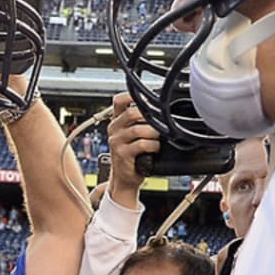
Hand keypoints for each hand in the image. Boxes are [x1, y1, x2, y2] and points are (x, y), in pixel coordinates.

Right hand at [106, 92, 159, 209]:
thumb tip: (161, 109)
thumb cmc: (134, 156)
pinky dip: (152, 146)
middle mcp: (114, 129)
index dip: (131, 96)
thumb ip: (142, 122)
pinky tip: (154, 149)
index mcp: (117, 121)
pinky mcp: (121, 153)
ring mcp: (116, 141)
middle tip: (158, 124)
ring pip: (138, 129)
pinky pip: (141, 144)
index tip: (146, 98)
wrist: (125, 178)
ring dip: (153, 134)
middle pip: (131, 113)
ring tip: (157, 140)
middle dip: (149, 117)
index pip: (119, 101)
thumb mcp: (135, 135)